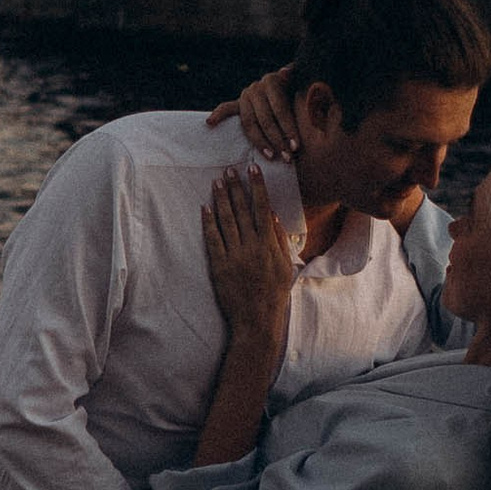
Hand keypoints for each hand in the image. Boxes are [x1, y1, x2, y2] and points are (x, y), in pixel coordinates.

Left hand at [201, 165, 295, 343]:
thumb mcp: (285, 266)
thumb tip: (274, 216)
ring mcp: (234, 256)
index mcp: (269, 244)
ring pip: (226, 221)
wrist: (257, 320)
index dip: (257, 187)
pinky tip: (205, 208)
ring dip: (221, 199)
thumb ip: (280, 240)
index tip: (253, 170)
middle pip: (242, 210)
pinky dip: (208, 223)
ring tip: (217, 182)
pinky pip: (212, 240)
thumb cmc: (274, 294)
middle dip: (236, 187)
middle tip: (229, 169)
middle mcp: (251, 246)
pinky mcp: (219, 266)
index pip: (262, 208)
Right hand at [205, 70, 301, 160]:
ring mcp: (245, 96)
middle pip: (265, 119)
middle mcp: (256, 88)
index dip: (288, 128)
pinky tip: (210, 123)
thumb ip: (299, 81)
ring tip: (270, 156)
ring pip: (249, 122)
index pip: (280, 109)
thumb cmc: (297, 88)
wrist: (288, 83)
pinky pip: (226, 109)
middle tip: (287, 157)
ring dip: (259, 142)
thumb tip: (288, 71)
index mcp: (272, 81)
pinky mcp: (238, 104)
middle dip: (277, 140)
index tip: (296, 146)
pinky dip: (217, 115)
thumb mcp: (301, 84)